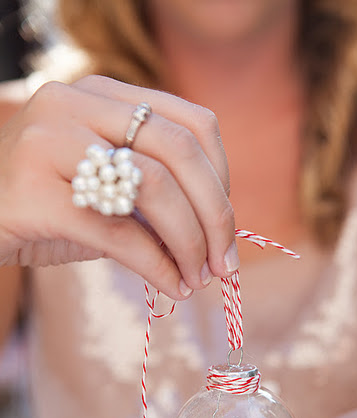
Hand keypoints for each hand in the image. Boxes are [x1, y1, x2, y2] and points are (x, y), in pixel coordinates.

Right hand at [0, 75, 235, 298]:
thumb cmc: (48, 206)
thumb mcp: (110, 191)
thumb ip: (157, 199)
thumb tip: (218, 238)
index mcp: (104, 95)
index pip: (193, 123)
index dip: (222, 179)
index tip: (226, 227)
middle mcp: (76, 104)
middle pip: (180, 151)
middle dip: (216, 216)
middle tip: (224, 265)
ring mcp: (50, 142)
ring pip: (154, 187)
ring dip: (189, 243)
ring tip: (198, 278)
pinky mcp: (34, 193)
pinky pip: (118, 232)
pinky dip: (156, 266)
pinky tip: (172, 287)